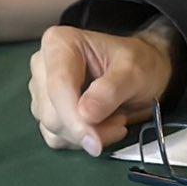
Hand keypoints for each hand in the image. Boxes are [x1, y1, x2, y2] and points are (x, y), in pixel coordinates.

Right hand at [28, 26, 174, 155]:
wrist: (144, 71)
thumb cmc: (138, 63)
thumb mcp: (134, 71)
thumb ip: (110, 91)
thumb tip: (85, 115)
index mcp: (59, 43)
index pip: (58, 87)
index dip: (74, 118)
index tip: (96, 142)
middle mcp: (44, 65)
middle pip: (51, 113)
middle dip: (86, 128)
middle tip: (120, 122)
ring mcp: (42, 90)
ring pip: (53, 129)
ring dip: (87, 135)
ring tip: (115, 119)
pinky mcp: (47, 111)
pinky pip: (56, 138)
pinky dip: (80, 140)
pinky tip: (101, 126)